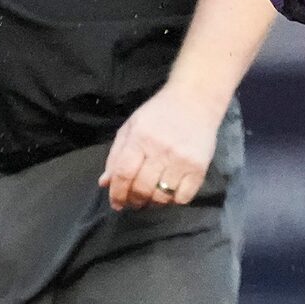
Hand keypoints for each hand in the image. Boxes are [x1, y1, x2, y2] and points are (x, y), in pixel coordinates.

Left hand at [101, 83, 224, 210]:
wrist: (195, 100)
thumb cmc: (159, 113)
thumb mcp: (131, 127)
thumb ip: (116, 155)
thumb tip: (105, 184)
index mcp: (140, 138)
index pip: (123, 173)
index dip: (117, 193)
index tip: (116, 203)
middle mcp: (160, 150)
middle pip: (142, 188)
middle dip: (134, 201)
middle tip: (133, 202)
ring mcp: (181, 160)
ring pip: (162, 196)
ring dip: (153, 203)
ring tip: (150, 198)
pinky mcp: (199, 168)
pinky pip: (183, 197)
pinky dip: (173, 201)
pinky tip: (169, 193)